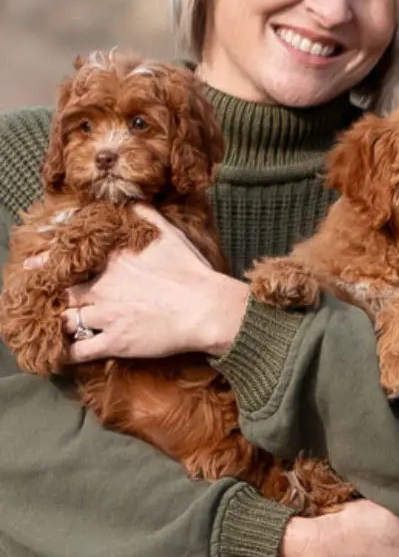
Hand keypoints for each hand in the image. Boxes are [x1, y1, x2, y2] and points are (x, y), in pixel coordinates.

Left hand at [39, 205, 249, 360]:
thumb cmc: (191, 270)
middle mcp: (103, 287)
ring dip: (62, 324)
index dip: (48, 263)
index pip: (69, 259)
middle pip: (62, 292)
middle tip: (40, 300)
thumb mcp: (170, 234)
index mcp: (114, 260)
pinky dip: (69, 353)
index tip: (34, 264)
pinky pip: (79, 351)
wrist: (206, 307)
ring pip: (66, 322)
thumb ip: (146, 215)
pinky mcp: (114, 342)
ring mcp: (107, 316)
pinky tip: (65, 354)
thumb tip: (131, 202)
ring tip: (58, 327)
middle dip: (50, 296)